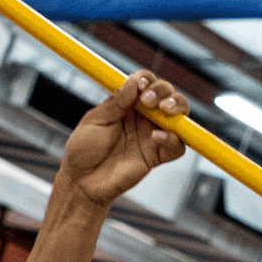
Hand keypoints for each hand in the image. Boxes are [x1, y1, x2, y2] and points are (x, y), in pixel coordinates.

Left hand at [56, 71, 187, 214]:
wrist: (81, 181)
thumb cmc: (84, 148)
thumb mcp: (96, 120)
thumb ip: (116, 102)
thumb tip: (134, 81)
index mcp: (127, 103)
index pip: (146, 83)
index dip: (147, 80)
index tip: (141, 84)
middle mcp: (143, 117)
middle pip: (167, 95)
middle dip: (165, 92)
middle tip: (149, 100)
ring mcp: (152, 136)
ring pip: (179, 116)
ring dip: (178, 107)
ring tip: (164, 110)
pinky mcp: (157, 156)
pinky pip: (177, 146)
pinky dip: (174, 139)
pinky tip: (157, 137)